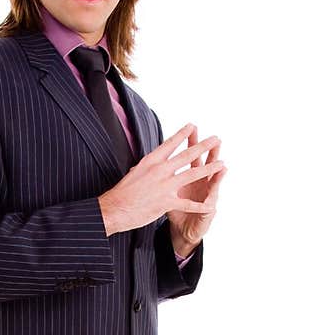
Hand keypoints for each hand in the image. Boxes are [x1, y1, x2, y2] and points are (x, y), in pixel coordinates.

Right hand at [98, 124, 224, 236]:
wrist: (113, 209)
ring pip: (192, 175)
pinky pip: (187, 204)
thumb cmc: (121, 193)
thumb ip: (144, 167)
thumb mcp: (133, 172)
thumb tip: (145, 164)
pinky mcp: (166, 202)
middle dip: (203, 146)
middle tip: (216, 139)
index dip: (182, 134)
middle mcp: (160, 170)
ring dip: (209, 169)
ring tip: (222, 164)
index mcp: (151, 161)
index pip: (170, 144)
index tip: (192, 126)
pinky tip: (209, 205)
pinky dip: (199, 205)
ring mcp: (164, 186)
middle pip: (186, 155)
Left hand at [166, 125, 225, 256]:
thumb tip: (150, 161)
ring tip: (223, 167)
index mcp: (189, 176)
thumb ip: (162, 176)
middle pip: (205, 165)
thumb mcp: (166, 190)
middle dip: (209, 153)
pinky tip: (212, 202)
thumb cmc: (176, 208)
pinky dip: (207, 206)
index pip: (190, 155)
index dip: (191, 142)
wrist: (183, 229)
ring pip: (212, 184)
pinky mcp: (206, 212)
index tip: (191, 127)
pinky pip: (206, 209)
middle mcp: (201, 183)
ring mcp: (206, 197)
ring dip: (217, 176)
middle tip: (215, 140)